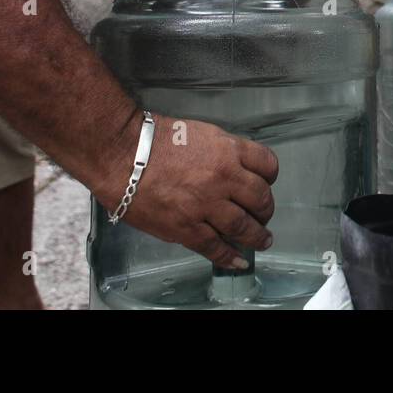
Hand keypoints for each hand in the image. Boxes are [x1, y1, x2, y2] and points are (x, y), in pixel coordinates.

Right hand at [98, 114, 279, 269]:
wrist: (123, 154)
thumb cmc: (155, 139)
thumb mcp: (201, 132)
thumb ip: (223, 150)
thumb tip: (234, 166)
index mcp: (228, 150)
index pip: (267, 165)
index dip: (270, 177)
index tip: (267, 183)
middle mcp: (223, 178)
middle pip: (261, 198)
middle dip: (266, 209)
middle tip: (264, 215)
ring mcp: (206, 205)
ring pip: (244, 226)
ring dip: (257, 236)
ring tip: (262, 240)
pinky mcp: (186, 228)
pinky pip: (214, 247)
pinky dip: (229, 256)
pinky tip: (237, 260)